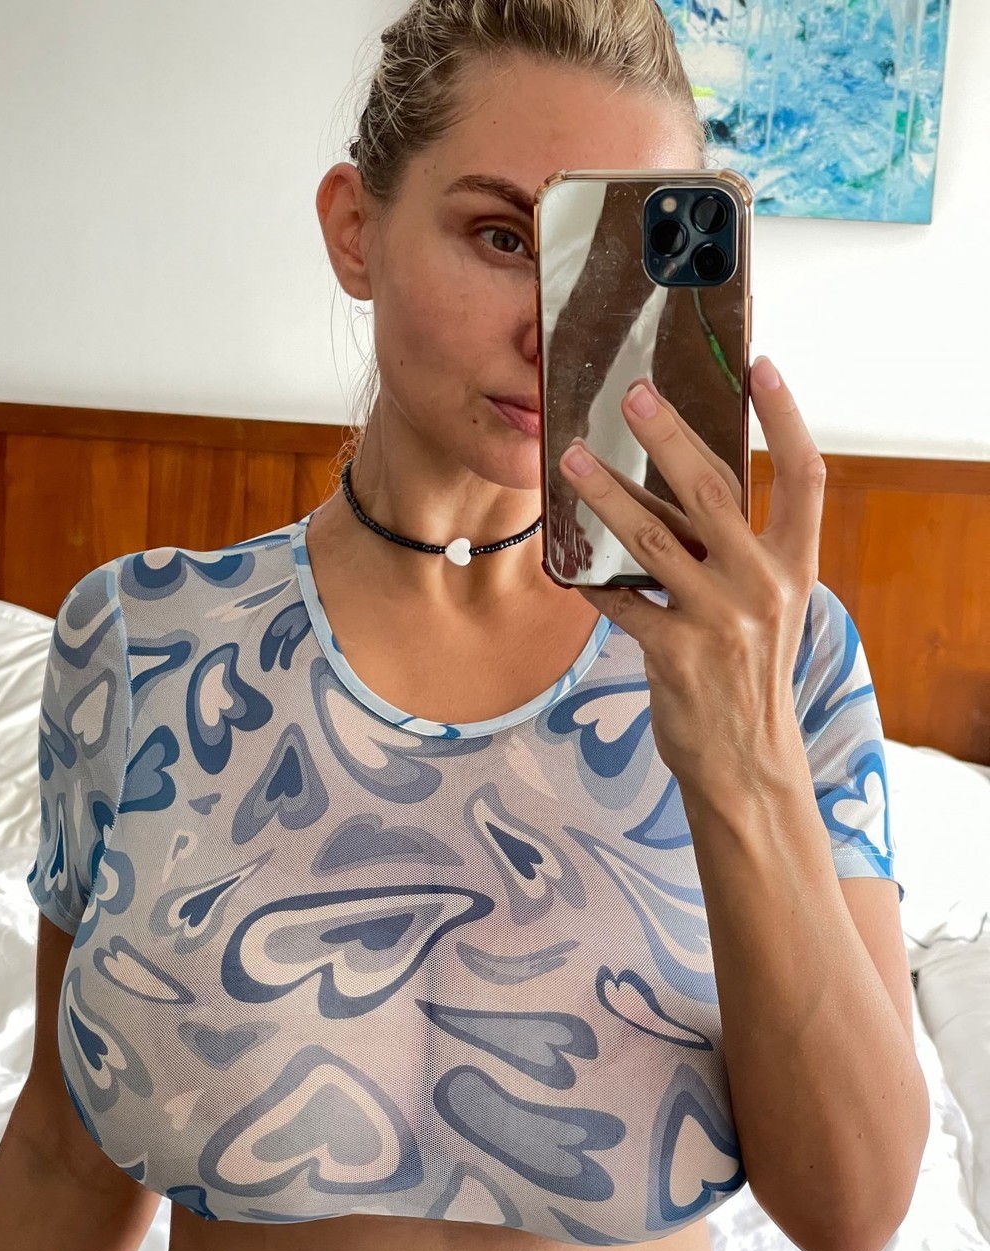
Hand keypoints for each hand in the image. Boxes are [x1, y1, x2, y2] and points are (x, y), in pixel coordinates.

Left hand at [557, 356, 822, 798]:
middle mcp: (763, 585)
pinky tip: (567, 561)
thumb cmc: (751, 675)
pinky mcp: (675, 653)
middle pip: (711, 490)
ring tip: (571, 460)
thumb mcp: (768, 608)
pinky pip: (620, 602)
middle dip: (667, 435)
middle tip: (632, 393)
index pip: (805, 477)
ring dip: (606, 494)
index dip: (787, 418)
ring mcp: (719, 619)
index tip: (762, 367)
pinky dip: (591, 581)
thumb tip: (684, 486)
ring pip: (651, 538)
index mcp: (794, 567)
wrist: (747, 762)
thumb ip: (736, 552)